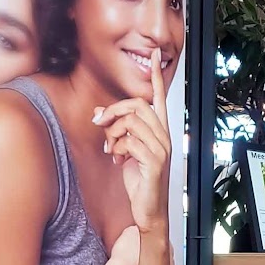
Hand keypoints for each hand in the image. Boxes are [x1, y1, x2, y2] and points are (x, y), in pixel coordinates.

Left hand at [93, 52, 171, 235]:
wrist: (148, 211)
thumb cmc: (139, 181)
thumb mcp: (124, 151)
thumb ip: (116, 131)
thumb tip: (99, 113)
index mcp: (160, 131)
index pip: (159, 97)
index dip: (156, 75)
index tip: (153, 53)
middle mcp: (165, 136)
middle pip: (138, 105)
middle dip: (113, 112)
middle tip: (99, 124)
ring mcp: (162, 149)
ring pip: (131, 123)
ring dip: (113, 136)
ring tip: (111, 151)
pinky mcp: (155, 162)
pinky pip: (130, 142)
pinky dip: (117, 149)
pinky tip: (116, 161)